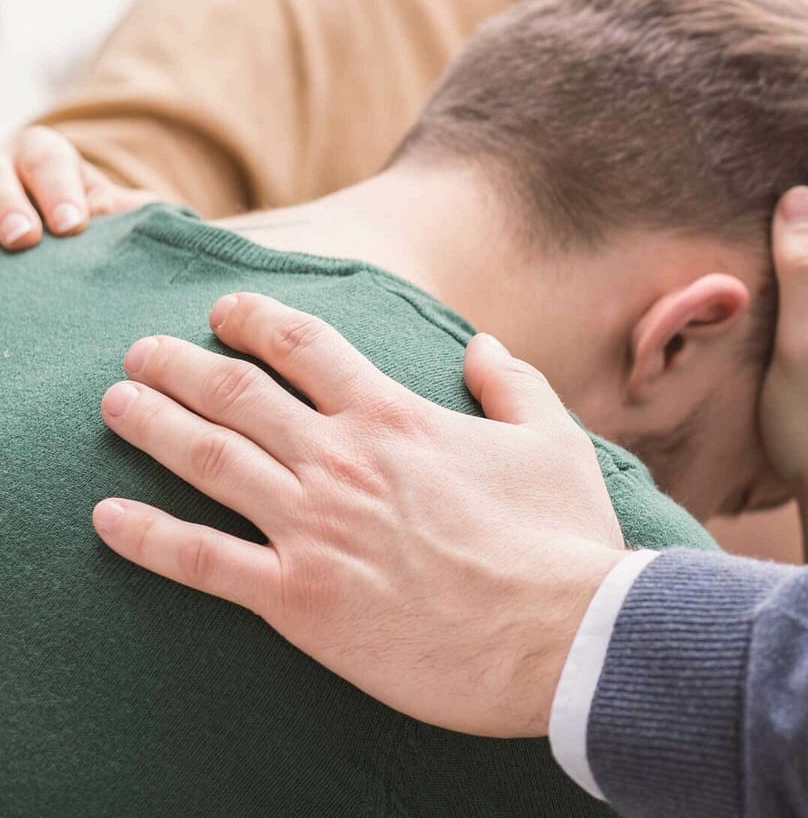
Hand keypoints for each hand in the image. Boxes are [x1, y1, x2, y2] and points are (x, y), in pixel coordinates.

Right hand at [1, 126, 157, 249]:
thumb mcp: (102, 202)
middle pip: (0, 180)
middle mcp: (3, 166)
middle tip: (25, 239)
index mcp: (44, 153)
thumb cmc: (82, 210)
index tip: (71, 226)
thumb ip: (125, 208)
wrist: (49, 223)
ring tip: (4, 249)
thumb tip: (156, 221)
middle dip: (9, 207)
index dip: (59, 192)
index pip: (49, 163)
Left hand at [91, 293, 627, 737]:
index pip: (305, 347)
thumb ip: (511, 384)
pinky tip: (107, 517)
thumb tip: (482, 344)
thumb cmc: (562, 540)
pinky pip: (202, 560)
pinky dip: (148, 537)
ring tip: (117, 403)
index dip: (256, 319)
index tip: (224, 311)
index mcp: (397, 418)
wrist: (562, 635)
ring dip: (152, 426)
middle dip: (180, 365)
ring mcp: (313, 529)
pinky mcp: (298, 599)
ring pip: (208, 460)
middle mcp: (341, 462)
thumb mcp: (554, 441)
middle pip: (238, 394)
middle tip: (142, 352)